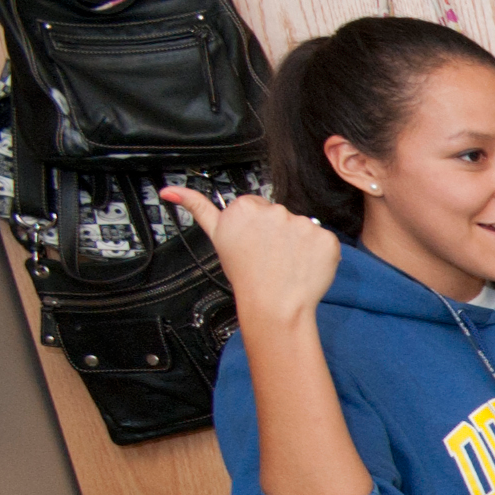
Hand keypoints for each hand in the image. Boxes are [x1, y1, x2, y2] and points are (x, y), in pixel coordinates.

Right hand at [157, 184, 337, 322]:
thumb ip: (197, 208)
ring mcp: (302, 223)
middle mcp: (274, 210)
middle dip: (276, 232)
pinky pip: (323, 240)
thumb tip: (170, 190)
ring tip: (286, 263)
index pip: (257, 206)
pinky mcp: (325, 237)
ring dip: (298, 242)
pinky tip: (304, 266)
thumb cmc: (245, 274)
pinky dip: (318, 253)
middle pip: (279, 215)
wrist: (274, 304)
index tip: (254, 242)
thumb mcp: (216, 237)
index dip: (256, 226)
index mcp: (245, 207)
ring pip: (301, 227)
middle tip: (269, 256)